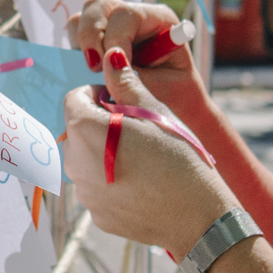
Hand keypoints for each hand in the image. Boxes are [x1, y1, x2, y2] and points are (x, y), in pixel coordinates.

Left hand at [60, 51, 232, 256]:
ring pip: (88, 161)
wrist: (198, 216)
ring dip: (106, 154)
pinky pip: (99, 189)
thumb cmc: (178, 157)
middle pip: (79, 131)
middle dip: (102, 125)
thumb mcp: (154, 111)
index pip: (74, 99)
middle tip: (139, 131)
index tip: (124, 103)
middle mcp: (75, 163)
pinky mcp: (97, 216)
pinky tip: (144, 184)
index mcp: (84, 130)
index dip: (99, 95)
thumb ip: (125, 83)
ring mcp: (85, 193)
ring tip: (144, 159)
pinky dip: (114, 182)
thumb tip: (111, 56)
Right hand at [66, 0, 202, 111]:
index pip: (126, 14)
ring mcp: (112, 27)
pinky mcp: (97, 42)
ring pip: (81, 19)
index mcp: (159, 19)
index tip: (115, 68)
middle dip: (91, 36)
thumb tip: (109, 60)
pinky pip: (75, 37)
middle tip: (94, 68)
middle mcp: (134, 16)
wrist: (176, 111)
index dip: (115, 39)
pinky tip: (89, 73)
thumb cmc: (176, 99)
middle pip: (98, 5)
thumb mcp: (161, 89)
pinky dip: (76, 53)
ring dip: (81, 45)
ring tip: (93, 71)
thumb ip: (134, 76)